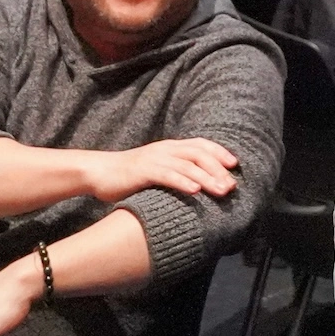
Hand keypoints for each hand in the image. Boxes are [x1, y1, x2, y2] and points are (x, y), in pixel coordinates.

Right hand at [83, 138, 238, 202]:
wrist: (99, 172)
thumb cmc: (130, 176)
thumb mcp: (156, 170)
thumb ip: (175, 172)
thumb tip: (199, 185)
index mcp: (170, 147)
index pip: (200, 144)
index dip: (219, 152)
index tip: (235, 165)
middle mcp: (165, 150)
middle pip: (198, 154)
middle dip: (218, 169)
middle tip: (232, 186)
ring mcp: (154, 159)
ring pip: (187, 166)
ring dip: (207, 178)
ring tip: (221, 190)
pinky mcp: (143, 171)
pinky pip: (167, 175)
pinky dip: (182, 182)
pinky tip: (195, 191)